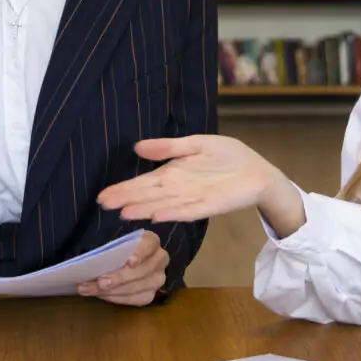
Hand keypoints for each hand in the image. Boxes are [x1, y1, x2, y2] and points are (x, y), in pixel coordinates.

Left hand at [78, 231, 168, 305]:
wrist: (116, 260)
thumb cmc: (114, 248)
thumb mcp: (111, 240)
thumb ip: (107, 246)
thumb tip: (94, 257)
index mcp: (151, 241)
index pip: (149, 245)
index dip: (140, 253)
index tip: (129, 261)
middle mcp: (159, 260)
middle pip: (143, 270)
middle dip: (120, 278)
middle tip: (100, 282)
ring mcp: (157, 279)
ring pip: (138, 288)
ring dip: (113, 291)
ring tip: (91, 290)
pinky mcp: (150, 294)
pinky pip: (135, 300)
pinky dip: (116, 298)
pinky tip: (101, 295)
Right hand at [97, 135, 294, 227]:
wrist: (258, 172)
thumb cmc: (228, 157)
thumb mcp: (196, 144)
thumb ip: (169, 147)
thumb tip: (137, 147)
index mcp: (173, 173)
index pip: (143, 182)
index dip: (123, 189)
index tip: (103, 196)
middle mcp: (178, 189)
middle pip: (148, 195)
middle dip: (126, 199)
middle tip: (103, 204)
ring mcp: (193, 199)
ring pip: (164, 205)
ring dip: (145, 209)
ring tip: (125, 213)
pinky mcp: (210, 206)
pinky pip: (189, 211)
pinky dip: (174, 214)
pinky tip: (158, 216)